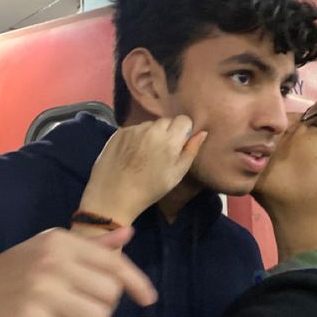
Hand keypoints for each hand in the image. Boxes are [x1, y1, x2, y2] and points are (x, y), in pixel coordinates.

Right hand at [0, 227, 156, 316]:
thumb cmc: (1, 279)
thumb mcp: (43, 251)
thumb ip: (88, 246)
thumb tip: (128, 234)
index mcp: (59, 241)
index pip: (114, 262)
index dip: (136, 283)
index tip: (148, 299)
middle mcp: (52, 260)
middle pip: (110, 296)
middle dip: (100, 312)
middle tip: (74, 315)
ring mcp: (40, 290)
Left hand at [78, 116, 207, 223]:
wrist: (113, 196)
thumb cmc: (150, 189)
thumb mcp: (176, 175)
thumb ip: (191, 151)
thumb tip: (202, 133)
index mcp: (169, 139)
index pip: (184, 120)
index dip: (183, 131)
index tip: (179, 144)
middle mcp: (152, 129)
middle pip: (166, 121)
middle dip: (168, 132)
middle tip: (162, 152)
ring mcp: (134, 129)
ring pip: (149, 124)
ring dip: (151, 134)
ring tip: (145, 154)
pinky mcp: (119, 132)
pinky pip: (134, 129)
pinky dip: (136, 137)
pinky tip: (132, 153)